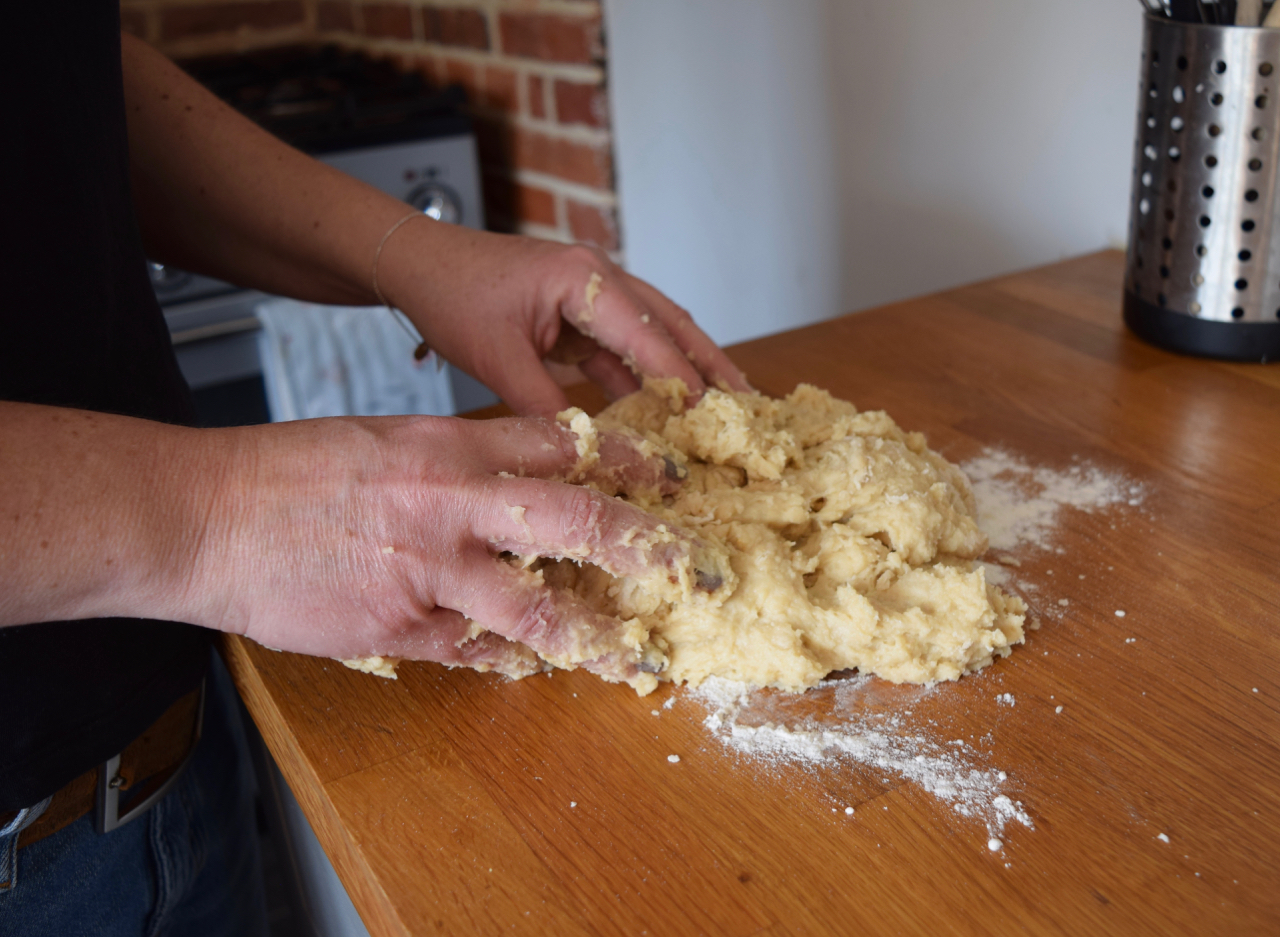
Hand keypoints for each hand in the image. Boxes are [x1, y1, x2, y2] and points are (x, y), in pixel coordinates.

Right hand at [181, 413, 716, 683]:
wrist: (207, 514)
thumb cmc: (294, 471)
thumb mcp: (386, 440)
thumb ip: (459, 460)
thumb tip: (525, 478)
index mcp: (448, 445)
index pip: (562, 445)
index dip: (626, 458)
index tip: (669, 476)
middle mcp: (450, 502)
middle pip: (574, 518)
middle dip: (645, 542)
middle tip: (694, 564)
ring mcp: (427, 569)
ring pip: (535, 608)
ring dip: (594, 633)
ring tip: (638, 653)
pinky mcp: (398, 626)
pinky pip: (473, 651)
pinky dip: (509, 660)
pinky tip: (537, 667)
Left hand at [378, 225, 751, 415]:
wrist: (420, 264)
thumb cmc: (452, 296)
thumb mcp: (496, 355)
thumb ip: (543, 402)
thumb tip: (586, 449)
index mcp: (585, 278)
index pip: (648, 335)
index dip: (682, 381)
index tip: (712, 421)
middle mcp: (602, 278)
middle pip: (673, 326)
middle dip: (712, 367)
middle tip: (749, 408)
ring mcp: (596, 293)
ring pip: (656, 336)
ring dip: (687, 372)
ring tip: (724, 412)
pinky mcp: (583, 314)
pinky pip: (626, 349)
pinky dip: (648, 378)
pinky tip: (665, 412)